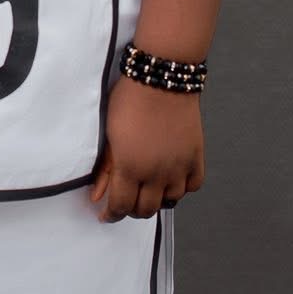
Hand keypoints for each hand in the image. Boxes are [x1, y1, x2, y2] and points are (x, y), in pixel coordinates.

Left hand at [88, 77, 203, 221]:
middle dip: (132, 210)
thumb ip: (105, 169)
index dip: (111, 215)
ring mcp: (179, 166)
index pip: (121, 207)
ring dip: (157, 200)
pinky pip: (193, 185)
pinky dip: (182, 187)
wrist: (160, 78)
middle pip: (145, 210)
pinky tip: (172, 179)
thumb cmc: (129, 101)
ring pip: (170, 201)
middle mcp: (157, 172)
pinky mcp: (196, 156)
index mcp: (130, 167)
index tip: (107, 214)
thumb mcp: (109, 135)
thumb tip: (96, 196)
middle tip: (126, 201)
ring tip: (148, 189)